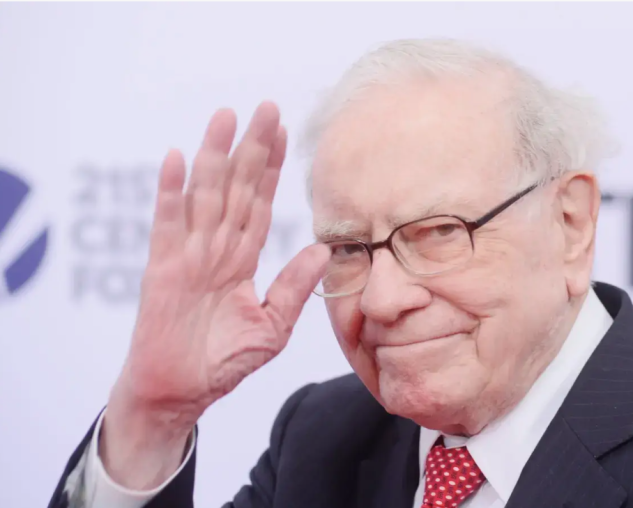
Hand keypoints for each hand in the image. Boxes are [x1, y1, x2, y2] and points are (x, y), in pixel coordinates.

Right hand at [100, 102, 328, 488]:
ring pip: (204, 194)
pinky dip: (171, 191)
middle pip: (235, 187)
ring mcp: (188, 254)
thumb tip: (324, 251)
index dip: (272, 168)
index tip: (285, 132)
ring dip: (214, 154)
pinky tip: (178, 158)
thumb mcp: (272, 326)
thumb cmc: (222, 362)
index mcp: (240, 259)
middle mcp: (215, 248)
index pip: (259, 203)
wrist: (180, 394)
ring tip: (226, 116)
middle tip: (265, 107)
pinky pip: (168, 223)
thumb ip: (294, 288)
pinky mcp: (163, 269)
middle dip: (251, 148)